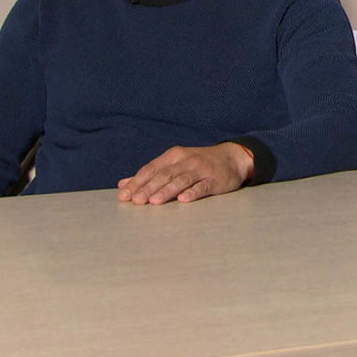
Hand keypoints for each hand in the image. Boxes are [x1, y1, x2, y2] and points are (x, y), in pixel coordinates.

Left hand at [117, 143, 252, 204]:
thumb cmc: (200, 162)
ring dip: (167, 191)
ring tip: (154, 201)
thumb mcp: (175, 163)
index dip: (137, 182)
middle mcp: (186, 161)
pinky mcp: (215, 180)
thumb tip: (124, 184)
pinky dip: (193, 192)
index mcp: (174, 155)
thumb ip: (150, 173)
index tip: (124, 195)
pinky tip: (184, 199)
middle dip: (148, 188)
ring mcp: (202, 170)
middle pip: (164, 175)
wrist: (233, 157)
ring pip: (181, 180)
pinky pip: (203, 186)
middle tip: (136, 201)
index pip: (152, 169)